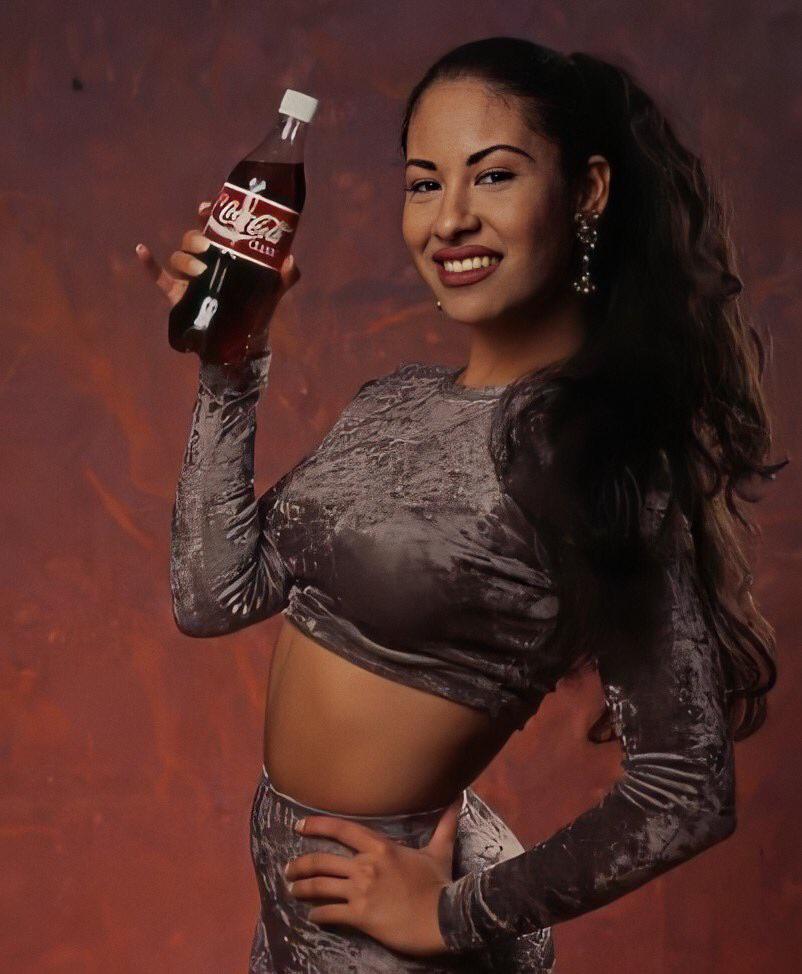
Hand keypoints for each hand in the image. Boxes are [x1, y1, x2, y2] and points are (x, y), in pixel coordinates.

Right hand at [133, 200, 300, 306]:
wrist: (244, 338)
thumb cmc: (258, 307)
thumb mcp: (275, 289)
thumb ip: (287, 275)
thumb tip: (290, 260)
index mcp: (224, 252)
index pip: (212, 226)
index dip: (207, 213)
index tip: (206, 208)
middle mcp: (205, 260)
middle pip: (192, 239)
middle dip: (196, 239)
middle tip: (207, 248)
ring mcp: (189, 277)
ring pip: (178, 257)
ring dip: (185, 259)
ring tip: (200, 271)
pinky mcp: (177, 294)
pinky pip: (158, 276)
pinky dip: (148, 264)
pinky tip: (141, 250)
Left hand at [284, 797, 462, 956]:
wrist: (445, 919)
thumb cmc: (441, 884)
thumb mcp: (440, 851)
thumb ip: (444, 825)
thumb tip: (458, 799)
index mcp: (381, 847)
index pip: (342, 829)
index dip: (317, 825)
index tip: (299, 825)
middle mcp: (366, 865)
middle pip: (322, 860)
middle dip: (300, 865)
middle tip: (288, 869)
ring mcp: (362, 891)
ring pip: (320, 887)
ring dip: (302, 889)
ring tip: (292, 891)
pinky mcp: (361, 916)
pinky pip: (331, 914)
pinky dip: (318, 915)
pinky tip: (313, 917)